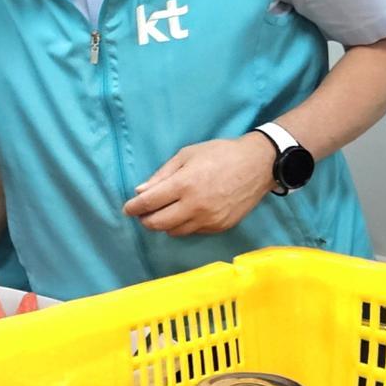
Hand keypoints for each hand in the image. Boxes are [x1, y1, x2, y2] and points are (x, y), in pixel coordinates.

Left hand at [122, 133, 277, 236]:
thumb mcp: (187, 155)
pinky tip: (184, 213)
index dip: (133, 208)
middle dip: (145, 219)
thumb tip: (140, 191)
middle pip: (158, 223)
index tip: (127, 208)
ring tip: (163, 212)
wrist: (258, 165)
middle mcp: (195, 206)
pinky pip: (192, 231)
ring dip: (163, 224)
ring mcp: (209, 219)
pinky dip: (182, 225)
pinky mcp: (220, 227)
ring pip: (174, 231)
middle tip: (143, 212)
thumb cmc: (220, 154)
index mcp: (184, 185)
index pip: (149, 203)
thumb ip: (162, 175)